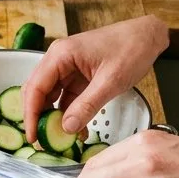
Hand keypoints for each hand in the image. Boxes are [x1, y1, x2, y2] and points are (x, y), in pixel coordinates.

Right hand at [22, 16, 168, 141]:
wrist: (148, 36)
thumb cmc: (131, 49)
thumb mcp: (110, 81)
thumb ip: (87, 106)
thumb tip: (66, 128)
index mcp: (61, 55)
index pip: (35, 88)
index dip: (30, 115)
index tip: (32, 136)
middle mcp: (59, 59)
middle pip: (37, 92)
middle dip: (38, 117)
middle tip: (41, 141)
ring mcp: (68, 67)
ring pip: (50, 96)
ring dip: (54, 117)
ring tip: (59, 138)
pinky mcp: (78, 74)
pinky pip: (66, 96)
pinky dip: (69, 112)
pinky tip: (76, 129)